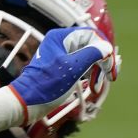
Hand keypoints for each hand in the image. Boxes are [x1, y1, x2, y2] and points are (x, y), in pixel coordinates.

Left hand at [0, 26, 117, 126]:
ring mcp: (61, 56)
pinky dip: (89, 74)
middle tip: (109, 77)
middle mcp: (60, 43)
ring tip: (97, 85)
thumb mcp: (72, 68)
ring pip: (87, 57)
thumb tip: (107, 47)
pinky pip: (81, 66)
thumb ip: (92, 54)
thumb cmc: (45, 85)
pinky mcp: (61, 68)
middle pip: (91, 46)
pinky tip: (92, 85)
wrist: (26, 102)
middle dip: (101, 62)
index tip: (111, 67)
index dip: (105, 49)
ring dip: (96, 70)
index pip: (92, 35)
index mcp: (60, 37)